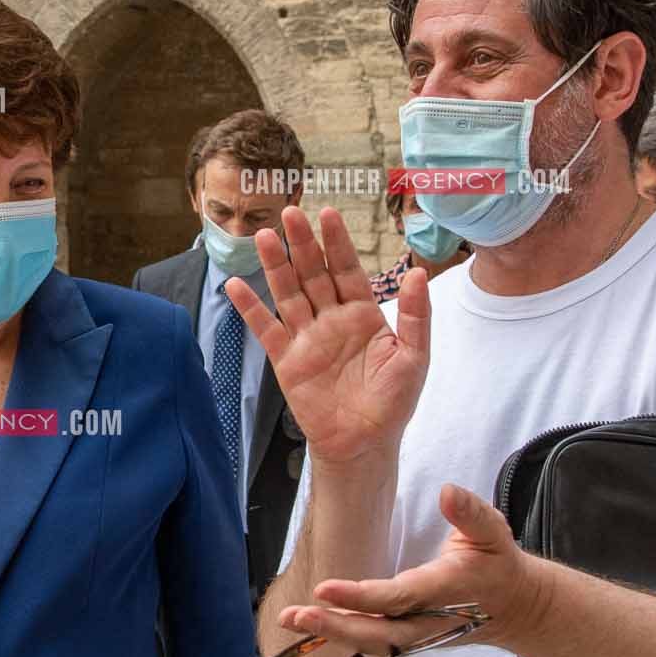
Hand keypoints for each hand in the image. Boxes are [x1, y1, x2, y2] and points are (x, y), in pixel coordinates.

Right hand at [226, 205, 428, 467]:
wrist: (363, 443)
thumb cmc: (393, 403)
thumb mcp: (414, 356)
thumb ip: (415, 314)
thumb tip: (419, 272)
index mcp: (363, 314)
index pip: (347, 269)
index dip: (337, 242)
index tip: (328, 214)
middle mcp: (331, 319)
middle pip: (313, 274)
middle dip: (303, 244)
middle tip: (291, 213)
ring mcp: (306, 338)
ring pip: (288, 293)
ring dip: (276, 265)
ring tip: (265, 237)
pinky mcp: (286, 360)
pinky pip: (265, 329)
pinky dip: (250, 308)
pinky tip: (236, 284)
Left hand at [276, 483, 545, 656]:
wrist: (512, 608)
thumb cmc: (496, 563)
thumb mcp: (493, 532)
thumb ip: (471, 513)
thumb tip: (447, 491)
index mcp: (444, 591)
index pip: (398, 598)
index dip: (362, 596)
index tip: (325, 589)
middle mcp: (426, 620)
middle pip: (376, 631)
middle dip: (334, 626)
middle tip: (294, 615)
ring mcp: (414, 635)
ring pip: (368, 642)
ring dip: (327, 634)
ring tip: (287, 619)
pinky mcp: (404, 639)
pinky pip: (367, 644)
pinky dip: (335, 639)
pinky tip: (302, 628)